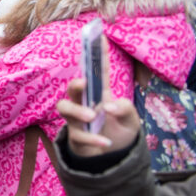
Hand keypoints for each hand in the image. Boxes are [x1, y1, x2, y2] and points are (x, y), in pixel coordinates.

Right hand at [57, 39, 140, 156]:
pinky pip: (78, 135)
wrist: (112, 158)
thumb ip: (124, 109)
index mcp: (100, 94)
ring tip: (92, 117)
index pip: (98, 72)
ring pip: (64, 108)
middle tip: (84, 83)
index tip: (100, 37)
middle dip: (76, 83)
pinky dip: (93, 138)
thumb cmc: (119, 131)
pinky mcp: (76, 136)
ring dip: (76, 111)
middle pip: (73, 88)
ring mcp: (78, 119)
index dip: (98, 55)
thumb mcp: (131, 119)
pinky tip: (106, 142)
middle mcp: (85, 103)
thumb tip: (107, 106)